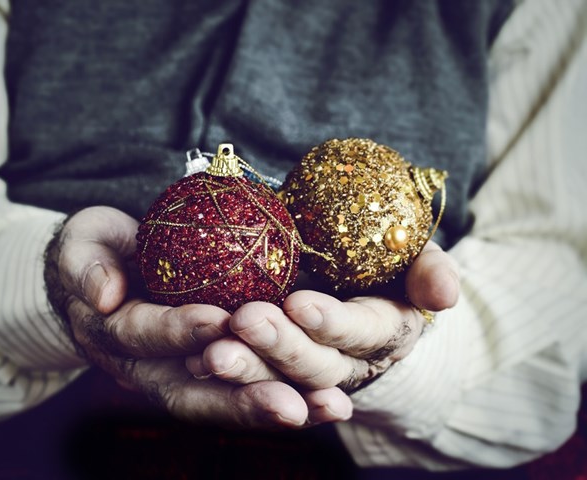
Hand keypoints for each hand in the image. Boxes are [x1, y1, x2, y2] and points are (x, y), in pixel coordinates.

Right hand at [45, 206, 352, 426]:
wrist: (106, 276)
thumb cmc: (97, 252)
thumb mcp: (81, 246)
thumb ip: (85, 266)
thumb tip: (103, 295)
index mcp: (116, 335)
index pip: (146, 337)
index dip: (179, 332)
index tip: (218, 322)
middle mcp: (150, 368)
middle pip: (193, 393)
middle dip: (242, 399)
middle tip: (288, 403)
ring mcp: (182, 374)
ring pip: (227, 401)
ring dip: (277, 408)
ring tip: (328, 408)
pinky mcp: (213, 371)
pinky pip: (250, 389)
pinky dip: (292, 398)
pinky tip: (335, 402)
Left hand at [189, 241, 459, 391]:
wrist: (351, 278)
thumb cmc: (380, 260)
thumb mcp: (412, 255)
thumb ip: (429, 269)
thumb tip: (445, 295)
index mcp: (383, 332)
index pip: (362, 333)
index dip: (333, 323)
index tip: (299, 304)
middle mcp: (347, 362)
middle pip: (315, 365)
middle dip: (280, 347)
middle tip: (244, 321)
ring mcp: (307, 372)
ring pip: (278, 381)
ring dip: (247, 371)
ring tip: (211, 355)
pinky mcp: (273, 371)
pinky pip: (250, 381)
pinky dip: (225, 378)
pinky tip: (195, 362)